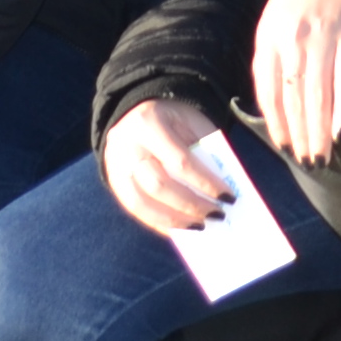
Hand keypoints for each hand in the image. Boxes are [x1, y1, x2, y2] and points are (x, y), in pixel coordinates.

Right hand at [101, 97, 234, 233]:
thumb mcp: (191, 123)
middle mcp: (126, 146)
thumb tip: (223, 191)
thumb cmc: (171, 120)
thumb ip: (207, 151)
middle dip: (191, 205)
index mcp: (148, 123)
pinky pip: (135, 210)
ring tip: (200, 226)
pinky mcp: (112, 182)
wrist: (132, 111)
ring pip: (142, 204)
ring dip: (174, 220)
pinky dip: (159, 223)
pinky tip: (179, 229)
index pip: (180, 161)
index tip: (228, 198)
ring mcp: (114, 166)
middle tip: (217, 215)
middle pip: (159, 185)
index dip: (205, 183)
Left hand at [248, 0, 340, 164]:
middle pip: (294, 98)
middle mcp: (292, 39)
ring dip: (320, 131)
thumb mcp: (276, 16)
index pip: (267, 89)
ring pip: (319, 96)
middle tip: (306, 162)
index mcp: (269, 35)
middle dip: (300, 135)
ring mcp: (323, 39)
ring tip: (322, 157)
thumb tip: (279, 102)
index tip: (284, 145)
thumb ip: (274, 55)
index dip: (276, 122)